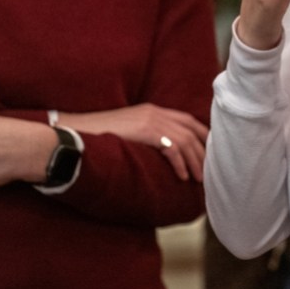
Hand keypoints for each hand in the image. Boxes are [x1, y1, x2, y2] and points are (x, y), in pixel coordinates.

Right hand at [59, 104, 207, 180]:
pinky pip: (172, 147)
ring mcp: (151, 120)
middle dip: (203, 151)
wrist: (79, 130)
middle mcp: (155, 112)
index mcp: (153, 110)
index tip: (210, 151)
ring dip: (195, 161)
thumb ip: (146, 134)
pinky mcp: (146, 131)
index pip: (187, 119)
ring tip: (199, 178)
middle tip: (209, 170)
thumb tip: (161, 150)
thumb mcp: (129, 129)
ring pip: (185, 140)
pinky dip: (180, 163)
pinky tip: (182, 176)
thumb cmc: (100, 134)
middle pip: (190, 130)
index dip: (202, 134)